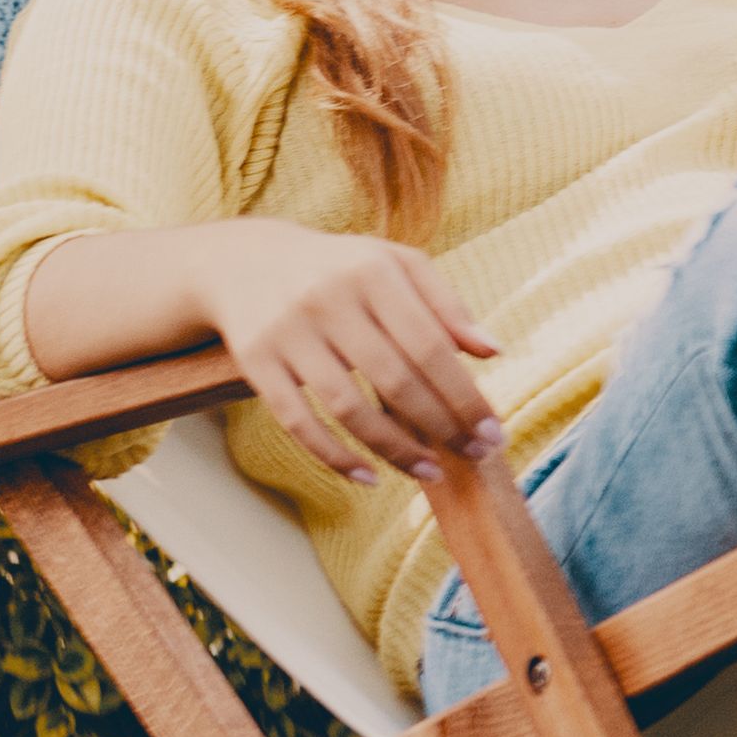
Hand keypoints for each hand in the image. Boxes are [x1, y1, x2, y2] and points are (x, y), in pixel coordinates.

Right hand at [203, 221, 502, 483]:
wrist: (243, 260)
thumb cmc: (341, 269)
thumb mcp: (395, 264)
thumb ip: (446, 304)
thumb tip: (494, 351)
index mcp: (373, 273)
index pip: (430, 346)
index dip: (464, 395)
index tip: (493, 431)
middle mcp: (327, 300)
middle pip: (394, 379)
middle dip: (441, 426)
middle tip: (474, 455)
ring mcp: (287, 332)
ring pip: (347, 407)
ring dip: (394, 448)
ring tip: (431, 472)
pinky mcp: (255, 361)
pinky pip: (297, 420)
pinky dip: (333, 455)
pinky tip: (369, 476)